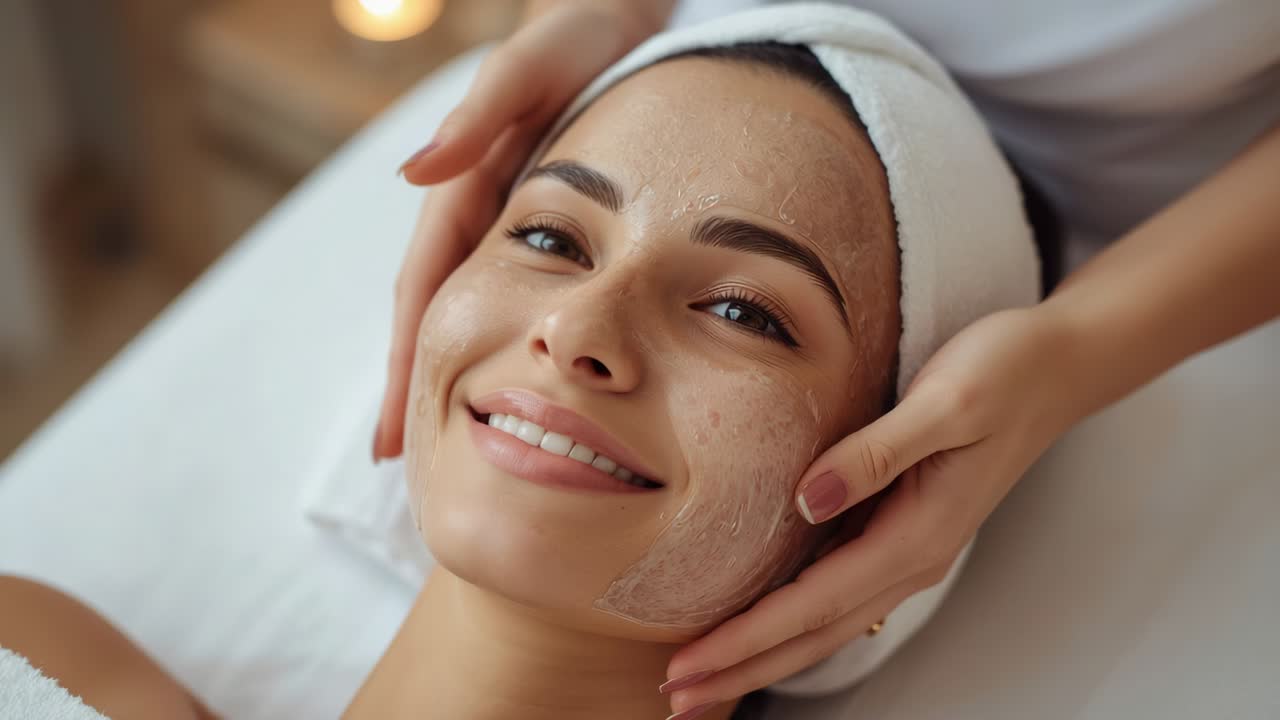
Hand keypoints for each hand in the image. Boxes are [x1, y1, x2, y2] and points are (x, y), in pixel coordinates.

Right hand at [373, 2, 664, 459]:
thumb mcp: (535, 63)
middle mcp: (480, 211)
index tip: (390, 438)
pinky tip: (510, 382)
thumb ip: (482, 114)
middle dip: (416, 389)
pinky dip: (505, 343)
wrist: (636, 12)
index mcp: (466, 187)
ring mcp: (512, 219)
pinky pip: (521, 293)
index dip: (403, 366)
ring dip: (454, 374)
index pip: (421, 295)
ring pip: (477, 312)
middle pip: (439, 316)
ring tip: (447, 445)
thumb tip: (413, 176)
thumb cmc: (588, 32)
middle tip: (403, 466)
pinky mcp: (552, 220)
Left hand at [661, 306, 1087, 711]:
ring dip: (764, 653)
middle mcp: (912, 556)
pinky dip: (793, 617)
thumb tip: (808, 500)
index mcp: (918, 536)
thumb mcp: (946, 402)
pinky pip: (837, 589)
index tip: (689, 665)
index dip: (747, 639)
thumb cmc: (1006, 374)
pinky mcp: (903, 526)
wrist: (1058, 366)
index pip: (813, 605)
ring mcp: (909, 546)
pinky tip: (763, 621)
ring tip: (708, 675)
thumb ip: (877, 453)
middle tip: (677, 697)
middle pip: (814, 633)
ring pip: (825, 620)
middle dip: (743, 668)